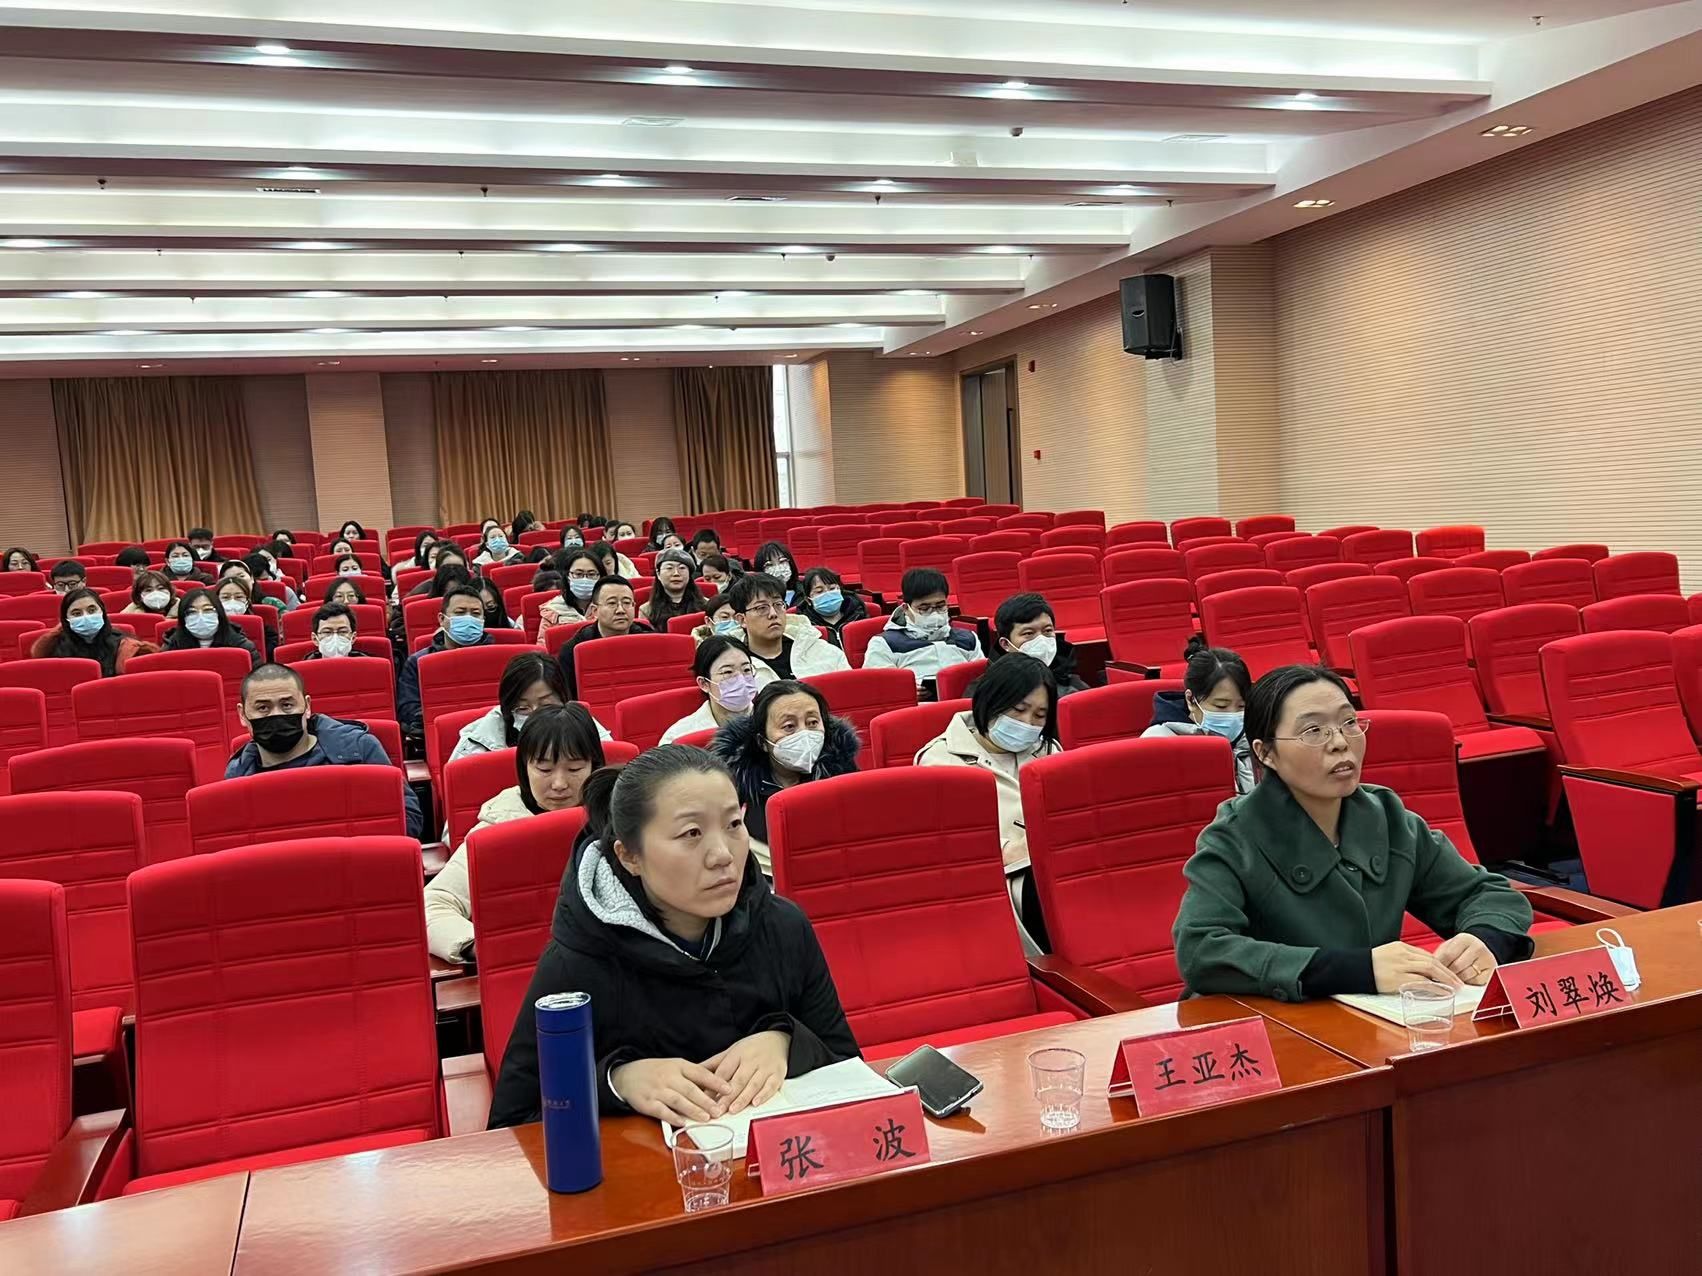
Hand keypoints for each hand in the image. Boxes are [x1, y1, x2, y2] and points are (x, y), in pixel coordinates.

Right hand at [609, 1057, 733, 1124]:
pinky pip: (661, 1111)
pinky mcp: (647, 1103)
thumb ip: (693, 1075)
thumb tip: (717, 1084)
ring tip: (706, 1118)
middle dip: (706, 1100)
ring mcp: (657, 1090)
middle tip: (719, 1110)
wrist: (626, 1075)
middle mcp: (668, 1077)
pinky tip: (682, 1122)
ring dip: (692, 1109)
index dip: (715, 1081)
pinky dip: (672, 1117)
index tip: (729, 1089)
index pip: (700, 1072)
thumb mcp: (675, 1066)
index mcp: (678, 1066)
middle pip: (690, 1088)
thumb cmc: (656, 1072)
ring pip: (677, 1100)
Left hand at [701, 1029, 790, 1115]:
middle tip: (718, 1110)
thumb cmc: (752, 1048)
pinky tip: (755, 1103)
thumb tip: (693, 1073)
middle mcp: (752, 1060)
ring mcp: (765, 1067)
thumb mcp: (731, 1051)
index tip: (705, 1099)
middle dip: (727, 1097)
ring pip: (753, 1084)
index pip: (724, 1071)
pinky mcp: (777, 1075)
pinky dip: (763, 1095)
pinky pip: (771, 1086)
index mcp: (738, 1054)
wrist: (777, 1040)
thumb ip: (714, 1064)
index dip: (714, 1086)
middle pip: (738, 1080)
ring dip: (743, 1098)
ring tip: (733, 1110)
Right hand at [1371, 941, 1463, 993]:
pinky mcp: (1398, 979)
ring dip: (1446, 978)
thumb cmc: (1368, 966)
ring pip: (1430, 969)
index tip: (1449, 974)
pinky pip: (1423, 982)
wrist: (1352, 969)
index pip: (1426, 955)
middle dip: (1448, 972)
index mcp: (1400, 947)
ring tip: (1454, 987)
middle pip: (1432, 961)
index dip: (1441, 965)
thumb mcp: (1387, 956)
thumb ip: (1402, 960)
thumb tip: (1418, 971)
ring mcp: (1401, 966)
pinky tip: (1443, 992)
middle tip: (1458, 982)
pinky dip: (1436, 987)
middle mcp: (1402, 954)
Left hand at [1433, 932, 1496, 985]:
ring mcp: (1487, 959)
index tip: (1431, 973)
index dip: (1438, 966)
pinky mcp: (1492, 972)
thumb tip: (1430, 970)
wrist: (1480, 950)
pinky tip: (1462, 981)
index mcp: (1465, 939)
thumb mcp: (1449, 947)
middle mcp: (1478, 947)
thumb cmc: (1461, 950)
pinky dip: (1466, 984)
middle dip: (1446, 975)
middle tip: (1438, 980)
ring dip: (1455, 981)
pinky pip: (1475, 982)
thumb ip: (1440, 955)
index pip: (1448, 955)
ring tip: (1449, 981)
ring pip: (1465, 976)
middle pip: (1456, 966)